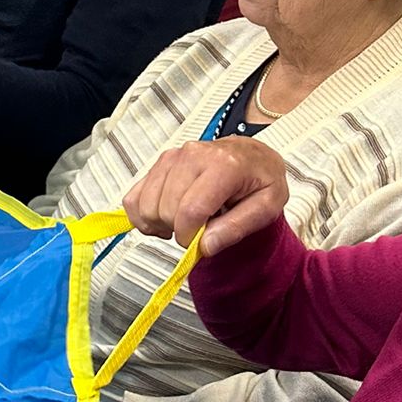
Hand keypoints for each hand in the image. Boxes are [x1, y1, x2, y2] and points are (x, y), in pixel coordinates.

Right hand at [124, 138, 288, 258]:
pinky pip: (134, 196)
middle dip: (179, 231)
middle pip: (166, 209)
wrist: (251, 154)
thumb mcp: (268, 206)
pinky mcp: (158, 163)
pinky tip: (162, 220)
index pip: (191, 210)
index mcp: (223, 165)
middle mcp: (192, 155)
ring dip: (160, 224)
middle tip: (199, 231)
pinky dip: (142, 216)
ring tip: (183, 224)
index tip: (200, 244)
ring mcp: (171, 157)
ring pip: (146, 205)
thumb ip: (237, 228)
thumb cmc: (261, 179)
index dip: (190, 237)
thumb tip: (204, 247)